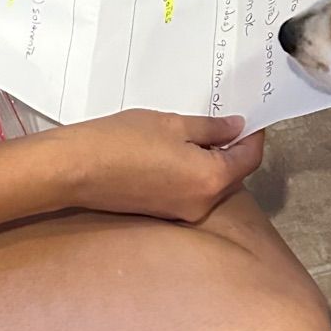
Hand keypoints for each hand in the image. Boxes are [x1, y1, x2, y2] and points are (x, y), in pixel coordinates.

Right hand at [58, 111, 264, 222]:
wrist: (77, 168)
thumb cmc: (123, 141)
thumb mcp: (173, 124)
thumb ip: (211, 128)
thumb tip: (236, 127)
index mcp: (210, 180)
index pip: (249, 158)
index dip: (253, 135)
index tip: (249, 118)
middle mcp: (201, 204)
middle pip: (232, 174)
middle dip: (232, 148)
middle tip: (221, 119)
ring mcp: (181, 212)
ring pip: (211, 183)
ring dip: (211, 160)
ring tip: (194, 131)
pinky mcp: (163, 212)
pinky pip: (191, 190)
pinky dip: (192, 171)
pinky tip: (176, 150)